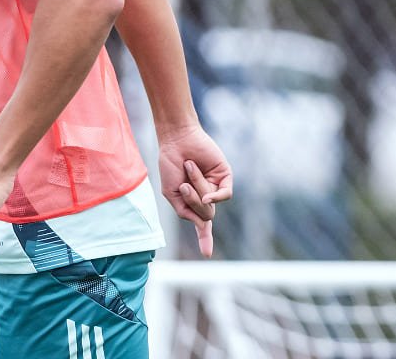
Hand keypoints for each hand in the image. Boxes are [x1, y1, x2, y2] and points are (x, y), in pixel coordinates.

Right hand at [158, 124, 233, 257]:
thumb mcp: (170, 193)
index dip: (204, 238)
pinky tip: (207, 194)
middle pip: (205, 215)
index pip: (201, 223)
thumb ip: (184, 211)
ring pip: (212, 204)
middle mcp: (206, 195)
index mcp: (192, 201)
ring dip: (198, 190)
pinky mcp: (225, 176)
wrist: (176, 140)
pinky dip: (214, 196)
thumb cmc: (170, 164)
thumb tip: (204, 223)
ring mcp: (216, 186)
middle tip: (183, 185)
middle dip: (193, 202)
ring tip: (188, 168)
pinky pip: (224, 195)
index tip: (206, 254)